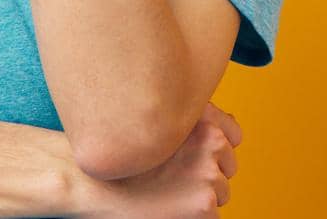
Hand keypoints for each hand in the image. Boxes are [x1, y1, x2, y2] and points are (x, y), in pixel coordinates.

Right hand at [72, 102, 243, 217]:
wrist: (94, 184)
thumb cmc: (123, 156)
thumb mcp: (160, 122)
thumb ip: (195, 121)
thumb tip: (231, 129)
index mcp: (202, 118)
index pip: (232, 136)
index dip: (213, 150)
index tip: (192, 157)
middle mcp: (211, 140)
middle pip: (228, 167)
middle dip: (207, 175)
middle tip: (172, 179)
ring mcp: (210, 172)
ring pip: (221, 193)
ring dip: (201, 197)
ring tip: (167, 193)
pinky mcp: (206, 203)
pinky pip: (212, 215)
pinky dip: (196, 218)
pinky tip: (169, 208)